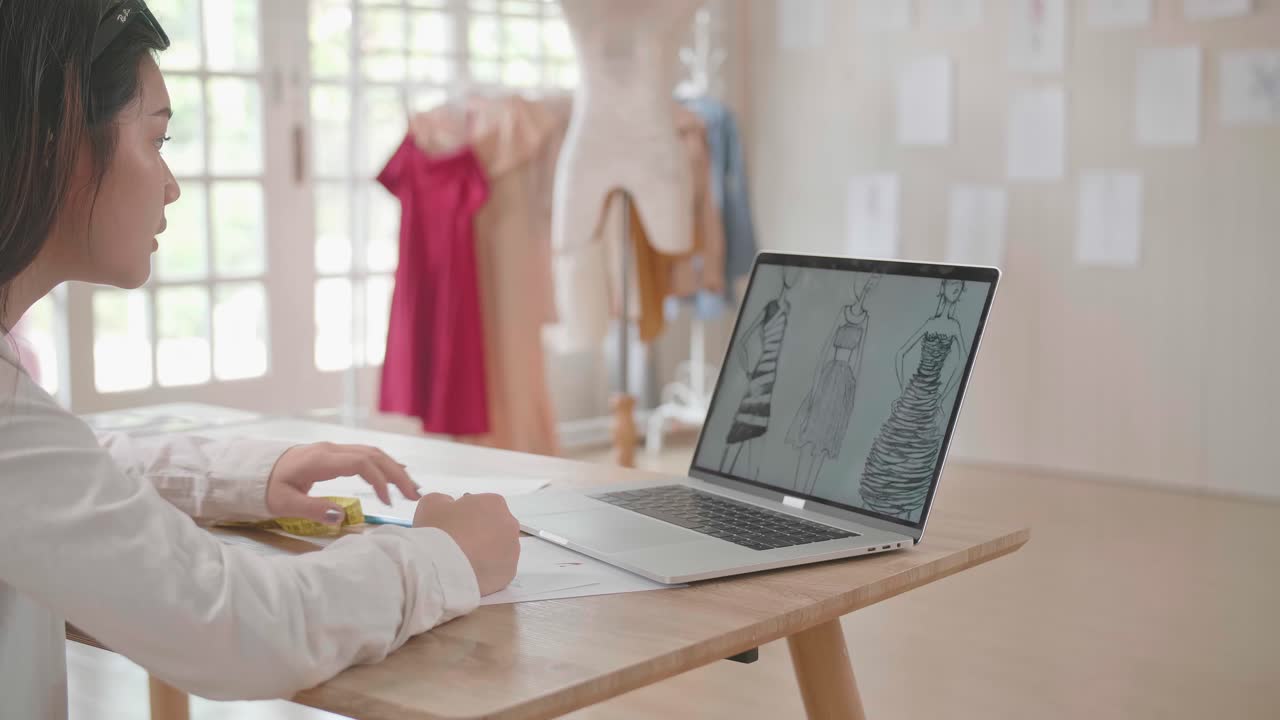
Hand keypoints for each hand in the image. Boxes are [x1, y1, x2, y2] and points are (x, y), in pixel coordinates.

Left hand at [267, 443, 419, 524]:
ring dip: (394, 469)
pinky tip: (397, 473)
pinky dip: (384, 464)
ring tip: (411, 488)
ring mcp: (334, 449)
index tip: (388, 503)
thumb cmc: (268, 488)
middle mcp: (332, 449)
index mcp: (321, 460)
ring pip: (372, 453)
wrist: (254, 471)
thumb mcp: (285, 504)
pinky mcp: (334, 454)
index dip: (379, 480)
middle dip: (397, 474)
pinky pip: (365, 454)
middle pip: (374, 455)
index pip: (361, 463)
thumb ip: (313, 508)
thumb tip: (342, 516)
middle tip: (414, 495)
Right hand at [413, 493, 520, 595]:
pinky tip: (469, 572)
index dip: (466, 516)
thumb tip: (449, 506)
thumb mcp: (432, 503)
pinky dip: (486, 570)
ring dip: (484, 552)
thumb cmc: (438, 531)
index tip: (453, 526)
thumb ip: (444, 500)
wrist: (441, 567)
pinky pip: (498, 569)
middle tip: (458, 544)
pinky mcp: (509, 573)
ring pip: (498, 549)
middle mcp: (509, 524)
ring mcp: (512, 550)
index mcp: (494, 503)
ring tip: (462, 560)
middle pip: (494, 527)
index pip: (483, 506)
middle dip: (479, 534)